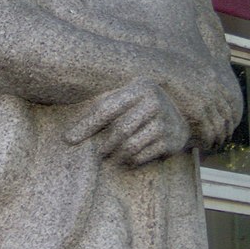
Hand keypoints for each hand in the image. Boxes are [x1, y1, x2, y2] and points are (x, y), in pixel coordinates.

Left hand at [64, 78, 189, 166]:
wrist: (181, 114)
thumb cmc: (140, 105)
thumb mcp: (123, 99)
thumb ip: (100, 110)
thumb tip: (68, 137)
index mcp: (139, 88)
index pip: (107, 108)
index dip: (87, 125)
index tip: (69, 139)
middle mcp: (154, 102)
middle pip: (120, 130)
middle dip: (105, 145)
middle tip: (99, 152)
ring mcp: (166, 122)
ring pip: (131, 146)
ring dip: (117, 155)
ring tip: (113, 155)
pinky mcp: (172, 140)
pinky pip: (143, 156)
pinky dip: (131, 160)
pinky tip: (129, 158)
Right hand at [163, 64, 242, 150]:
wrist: (158, 70)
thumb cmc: (166, 70)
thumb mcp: (186, 70)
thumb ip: (195, 77)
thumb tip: (198, 80)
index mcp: (212, 80)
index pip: (230, 101)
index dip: (231, 114)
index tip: (229, 123)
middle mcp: (213, 91)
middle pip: (227, 115)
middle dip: (227, 129)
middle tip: (224, 138)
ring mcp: (206, 101)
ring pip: (219, 126)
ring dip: (219, 138)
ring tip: (215, 145)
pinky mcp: (197, 111)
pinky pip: (209, 130)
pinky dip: (209, 140)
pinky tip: (205, 145)